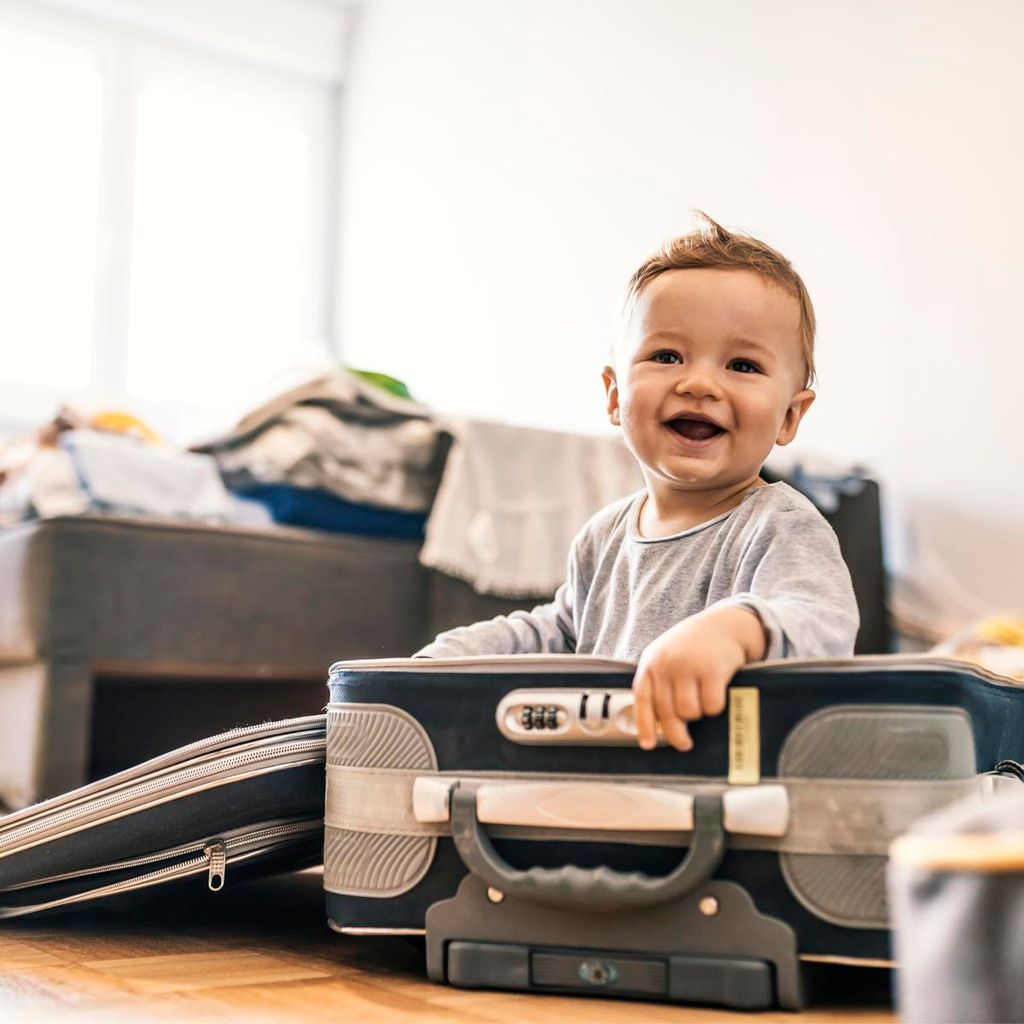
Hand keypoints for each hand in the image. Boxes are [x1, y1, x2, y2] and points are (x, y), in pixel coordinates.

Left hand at [632, 605, 766, 751]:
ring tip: (702, 704)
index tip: (648, 745)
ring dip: (698, 715)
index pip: (643, 700)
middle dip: (677, 734)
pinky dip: (715, 708)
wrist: (723, 624)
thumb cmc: (692, 646)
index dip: (644, 725)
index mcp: (651, 663)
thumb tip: (657, 725)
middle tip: (685, 744)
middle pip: (667, 713)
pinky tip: (717, 696)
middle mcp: (666, 665)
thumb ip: (659, 684)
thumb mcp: (666, 657)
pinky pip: (711, 706)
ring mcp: (688, 667)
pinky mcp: (712, 670)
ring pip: (689, 712)